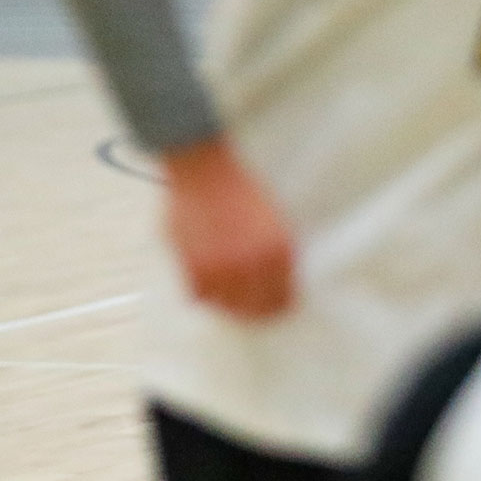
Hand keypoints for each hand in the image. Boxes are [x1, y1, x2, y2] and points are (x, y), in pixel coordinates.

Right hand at [162, 137, 295, 319]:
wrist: (205, 170)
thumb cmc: (239, 189)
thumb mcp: (273, 221)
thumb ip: (276, 255)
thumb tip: (277, 283)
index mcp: (280, 252)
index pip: (284, 299)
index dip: (277, 306)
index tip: (271, 308)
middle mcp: (255, 265)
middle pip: (257, 310)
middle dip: (253, 310)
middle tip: (246, 308)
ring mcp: (225, 269)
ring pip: (227, 306)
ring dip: (225, 302)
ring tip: (223, 293)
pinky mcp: (197, 267)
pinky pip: (200, 295)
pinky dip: (201, 291)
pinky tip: (203, 281)